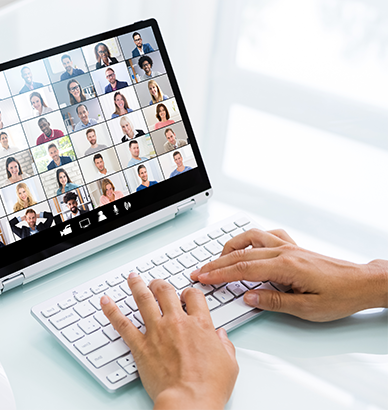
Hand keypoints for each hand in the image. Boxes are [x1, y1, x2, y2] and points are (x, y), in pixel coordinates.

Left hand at [101, 273, 236, 409]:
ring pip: (143, 300)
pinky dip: (111, 311)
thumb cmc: (209, 386)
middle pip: (166, 292)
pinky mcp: (140, 346)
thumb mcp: (229, 363)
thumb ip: (224, 345)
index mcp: (201, 325)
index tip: (186, 294)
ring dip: (137, 286)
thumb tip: (221, 337)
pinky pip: (122, 324)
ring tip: (132, 278)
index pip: (194, 298)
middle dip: (160, 284)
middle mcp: (177, 323)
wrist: (189, 399)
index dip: (189, 293)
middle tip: (155, 282)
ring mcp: (156, 332)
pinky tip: (105, 302)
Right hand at [190, 228, 387, 321]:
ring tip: (218, 258)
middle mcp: (285, 253)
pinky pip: (268, 235)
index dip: (218, 274)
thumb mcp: (306, 309)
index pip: (242, 269)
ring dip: (231, 247)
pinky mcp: (295, 248)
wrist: (363, 283)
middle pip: (241, 254)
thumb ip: (274, 302)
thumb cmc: (340, 296)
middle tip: (200, 271)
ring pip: (251, 239)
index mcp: (286, 267)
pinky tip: (248, 246)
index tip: (202, 278)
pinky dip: (252, 239)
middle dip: (216, 263)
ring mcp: (290, 248)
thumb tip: (248, 297)